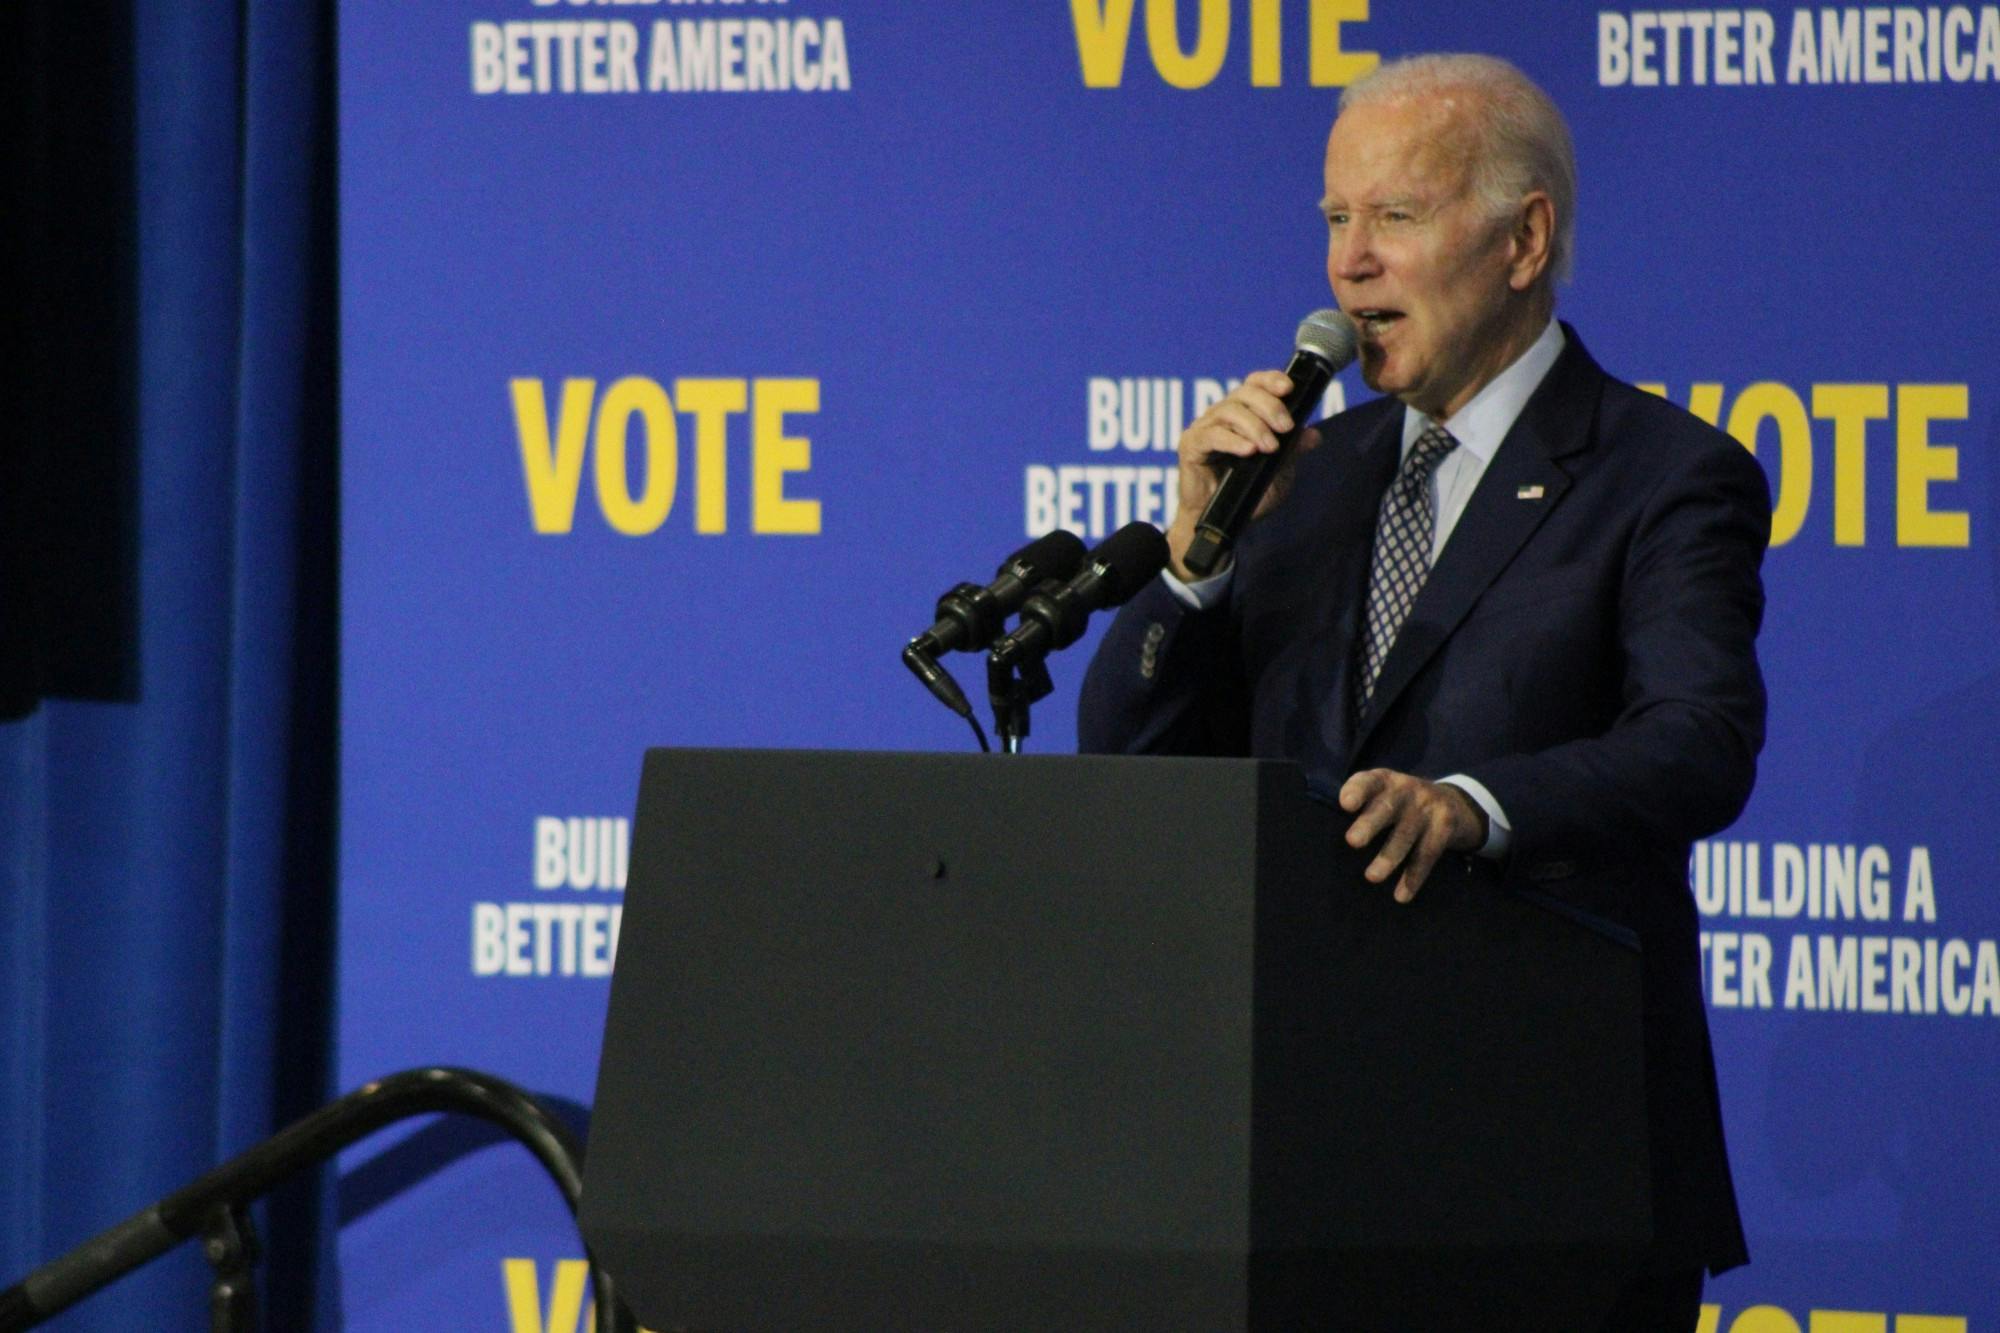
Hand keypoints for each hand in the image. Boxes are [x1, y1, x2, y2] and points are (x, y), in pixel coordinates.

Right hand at [1164, 370, 1319, 579]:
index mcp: (1243, 415)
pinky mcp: (1191, 446)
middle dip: (1269, 406)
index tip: (1289, 388)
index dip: (1270, 380)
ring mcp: (1204, 428)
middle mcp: (1222, 416)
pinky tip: (1248, 451)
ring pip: (1229, 411)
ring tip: (1270, 447)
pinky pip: (1211, 435)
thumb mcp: (1279, 473)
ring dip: (1254, 426)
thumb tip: (1314, 435)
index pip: (1254, 384)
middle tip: (1286, 427)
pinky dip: (1232, 441)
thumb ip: (1292, 452)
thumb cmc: (1248, 495)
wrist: (1224, 523)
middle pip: (1244, 393)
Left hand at [1339, 769, 1487, 902]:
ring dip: (1388, 857)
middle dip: (1369, 824)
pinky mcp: (1445, 826)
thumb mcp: (1385, 795)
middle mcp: (1406, 790)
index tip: (1345, 804)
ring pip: (1405, 835)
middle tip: (1352, 841)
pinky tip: (1401, 896)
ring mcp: (1428, 807)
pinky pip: (1427, 854)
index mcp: (1385, 781)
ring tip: (1372, 877)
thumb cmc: (1403, 804)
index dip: (1357, 790)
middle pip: (1386, 807)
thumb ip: (1362, 805)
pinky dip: (1413, 877)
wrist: (1456, 804)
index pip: (1368, 781)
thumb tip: (1325, 836)